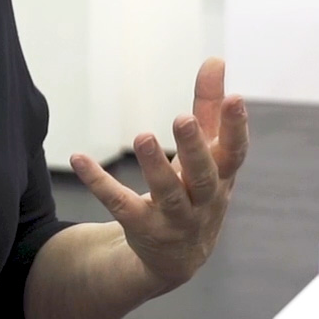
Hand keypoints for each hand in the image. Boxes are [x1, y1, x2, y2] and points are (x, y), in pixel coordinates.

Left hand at [70, 57, 249, 293]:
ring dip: (154, 167)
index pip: (234, 152)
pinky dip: (99, 182)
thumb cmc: (197, 190)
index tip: (235, 98)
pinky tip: (80, 159)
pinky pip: (120, 204)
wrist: (178, 257)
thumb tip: (216, 61)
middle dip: (194, 148)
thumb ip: (209, 108)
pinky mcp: (141, 227)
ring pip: (166, 194)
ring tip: (142, 137)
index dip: (237, 127)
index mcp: (222, 177)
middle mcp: (203, 200)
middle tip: (182, 119)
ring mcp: (174, 218)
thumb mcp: (207, 154)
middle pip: (202, 176)